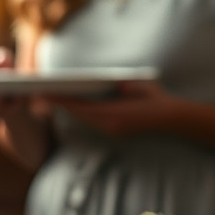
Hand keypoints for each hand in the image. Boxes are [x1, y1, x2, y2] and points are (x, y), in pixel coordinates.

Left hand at [49, 81, 178, 136]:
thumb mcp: (145, 88)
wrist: (173, 119)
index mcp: (115, 115)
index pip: (81, 107)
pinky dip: (80, 112)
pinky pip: (91, 120)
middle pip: (78, 114)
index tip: (46, 94)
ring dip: (69, 108)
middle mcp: (110, 125)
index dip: (63, 101)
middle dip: (61, 104)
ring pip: (84, 118)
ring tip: (52, 96)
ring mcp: (111, 129)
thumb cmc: (159, 100)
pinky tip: (73, 104)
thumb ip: (130, 86)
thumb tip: (119, 85)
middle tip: (41, 93)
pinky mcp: (113, 130)